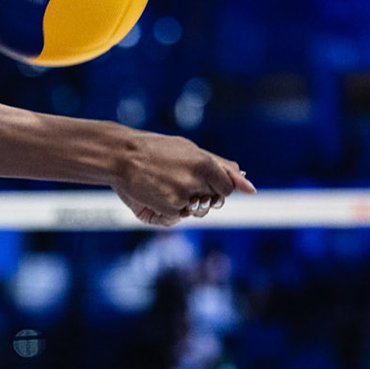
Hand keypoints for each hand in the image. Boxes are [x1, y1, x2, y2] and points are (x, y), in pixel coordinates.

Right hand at [113, 132, 254, 226]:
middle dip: (199, 195)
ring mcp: (184, 196)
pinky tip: (154, 194)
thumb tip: (249, 185)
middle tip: (175, 179)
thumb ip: (222, 167)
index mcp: (206, 164)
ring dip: (182, 203)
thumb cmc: (155, 150)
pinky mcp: (170, 209)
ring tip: (163, 185)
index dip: (213, 187)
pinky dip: (167, 210)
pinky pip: (177, 217)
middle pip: (212, 201)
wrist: (120, 156)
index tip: (197, 180)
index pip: (226, 188)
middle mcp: (198, 180)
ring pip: (195, 210)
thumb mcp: (191, 150)